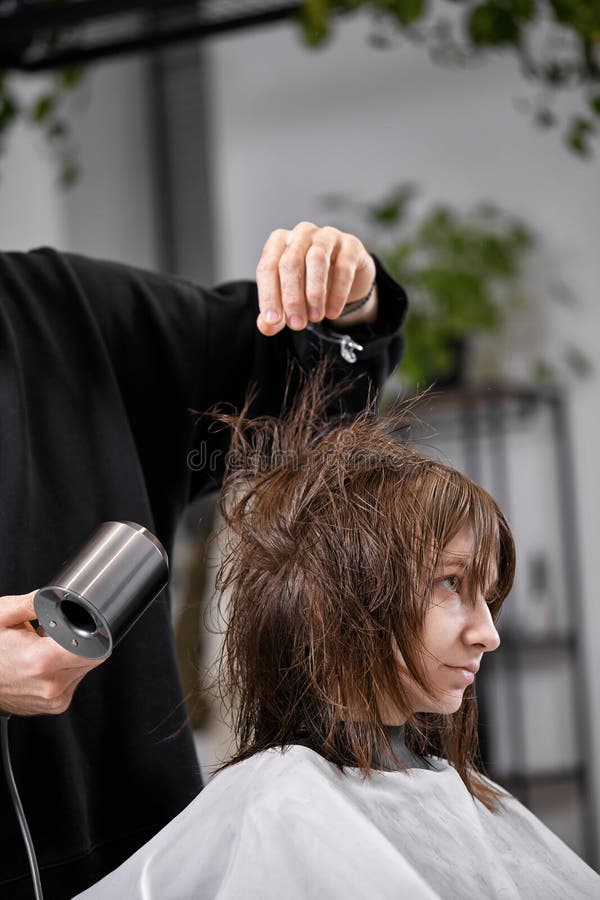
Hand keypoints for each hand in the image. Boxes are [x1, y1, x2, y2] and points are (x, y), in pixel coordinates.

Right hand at [0, 591, 105, 715]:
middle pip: (91, 658)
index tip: (83, 626)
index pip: (94, 648)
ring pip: (84, 669)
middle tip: (51, 638)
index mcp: (42, 661)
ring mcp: (54, 699)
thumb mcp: (2, 617)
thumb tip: (57, 594)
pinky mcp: (55, 706)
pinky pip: (74, 681)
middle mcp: (52, 685)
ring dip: (72, 657)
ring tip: (44, 652)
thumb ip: (32, 602)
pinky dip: (65, 671)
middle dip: (79, 643)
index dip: (92, 633)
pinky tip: (44, 666)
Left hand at [256, 221, 377, 335]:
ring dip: (314, 294)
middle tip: (297, 324)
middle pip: (291, 262)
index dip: (268, 295)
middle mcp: (301, 234)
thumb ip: (276, 314)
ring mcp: (327, 236)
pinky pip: (343, 267)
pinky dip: (337, 293)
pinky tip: (332, 312)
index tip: (273, 320)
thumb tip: (266, 326)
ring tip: (315, 318)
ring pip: (317, 260)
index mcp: (279, 243)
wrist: (346, 278)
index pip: (268, 267)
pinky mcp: (350, 244)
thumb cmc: (310, 283)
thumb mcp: (289, 300)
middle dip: (292, 297)